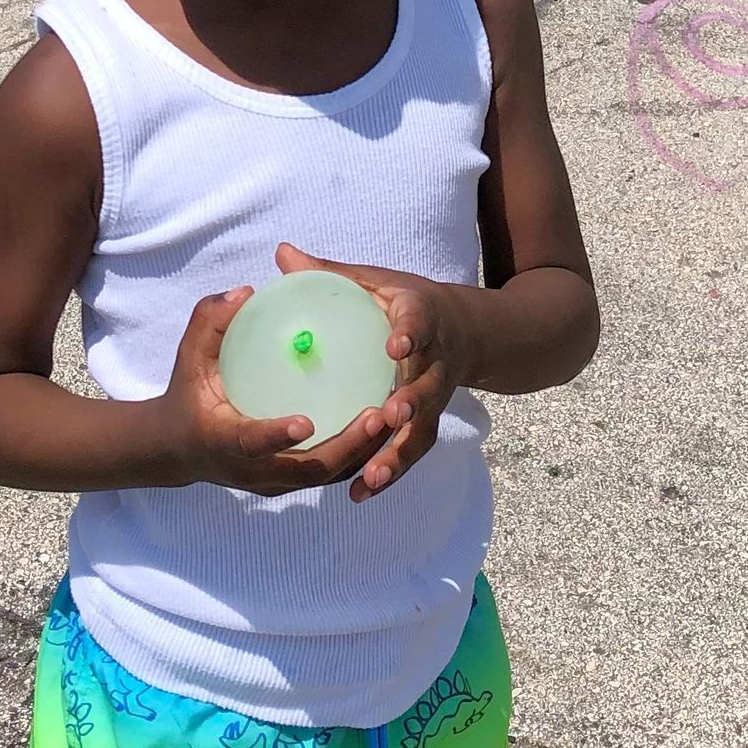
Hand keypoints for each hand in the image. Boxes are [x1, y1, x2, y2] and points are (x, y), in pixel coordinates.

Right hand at [156, 284, 390, 495]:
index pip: (250, 443)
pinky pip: (326, 474)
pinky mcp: (287, 484)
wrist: (178, 448)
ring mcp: (271, 482)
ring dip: (359, 453)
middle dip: (345, 448)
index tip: (307, 422)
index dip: (277, 436)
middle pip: (306, 470)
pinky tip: (379, 426)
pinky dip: (354, 456)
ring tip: (388, 418)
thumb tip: (245, 292)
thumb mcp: (189, 355)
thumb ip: (211, 321)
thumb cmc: (187, 393)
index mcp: (221, 440)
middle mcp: (250, 470)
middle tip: (377, 413)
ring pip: (323, 477)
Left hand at [274, 243, 470, 501]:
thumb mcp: (376, 282)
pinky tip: (358, 494)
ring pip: (421, 431)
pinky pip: (410, 452)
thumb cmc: (405, 304)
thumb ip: (330, 273)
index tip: (396, 345)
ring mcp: (435, 399)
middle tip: (388, 417)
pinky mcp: (428, 423)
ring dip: (398, 455)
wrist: (466, 332)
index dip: (412, 334)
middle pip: (427, 388)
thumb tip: (282, 252)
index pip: (421, 324)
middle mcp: (435, 363)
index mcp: (423, 320)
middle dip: (411, 404)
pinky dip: (388, 474)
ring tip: (369, 476)